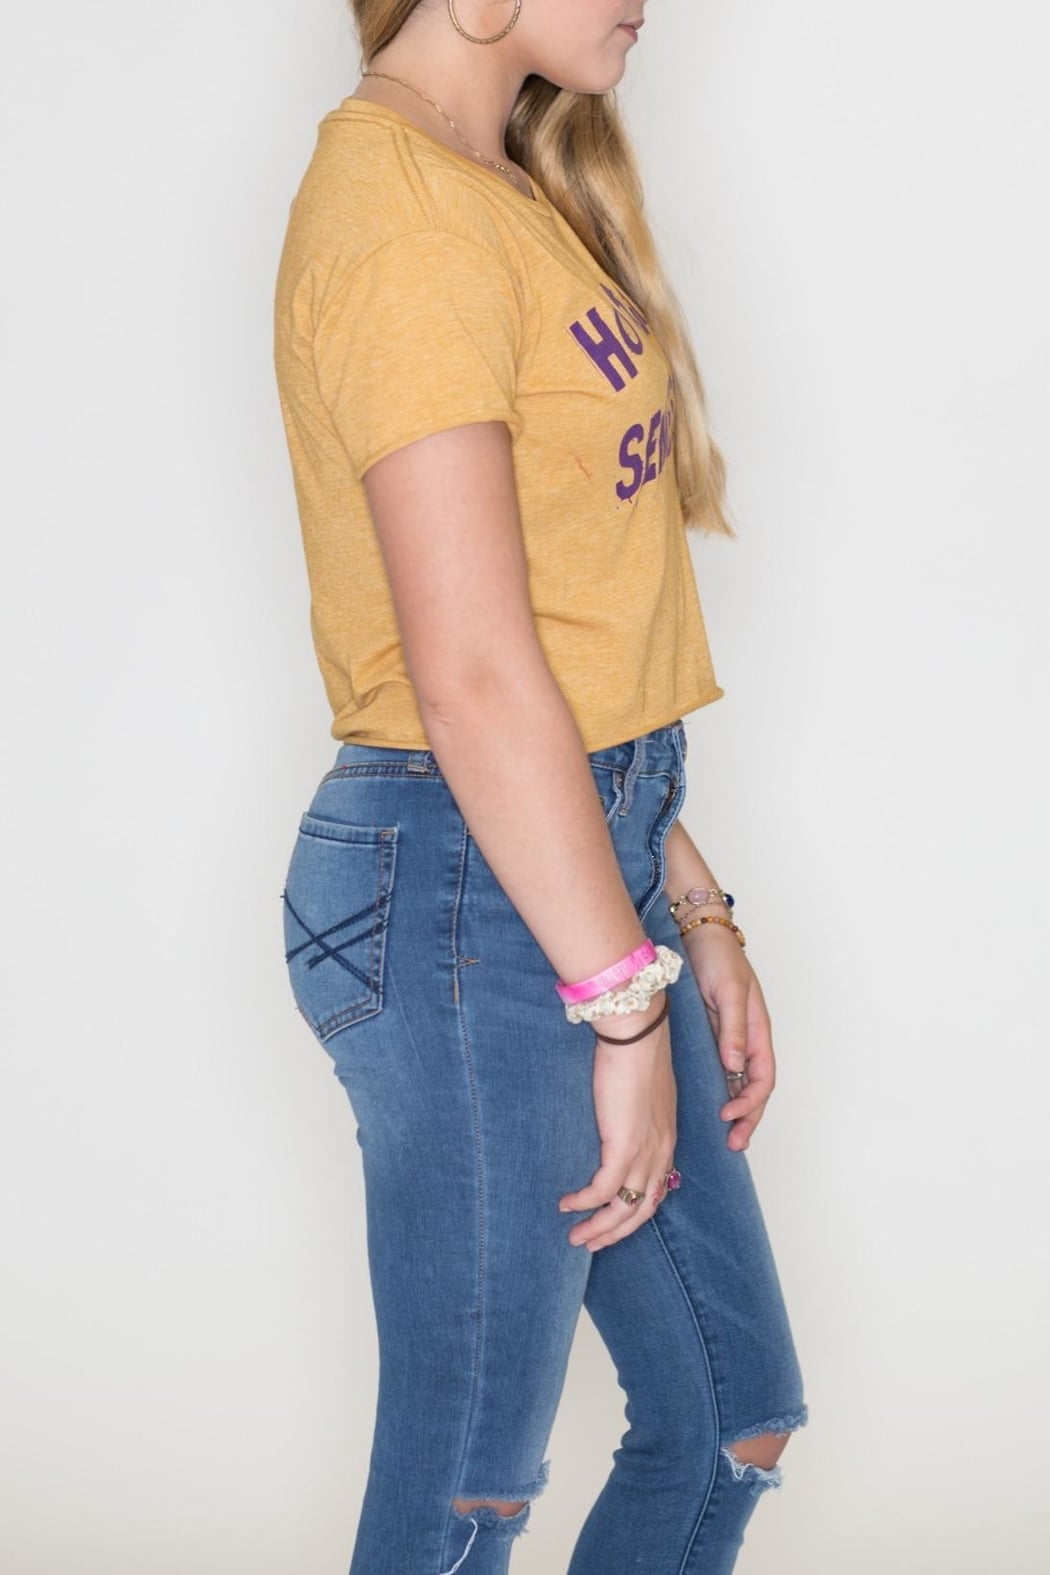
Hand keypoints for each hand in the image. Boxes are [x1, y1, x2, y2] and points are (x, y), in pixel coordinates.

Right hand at [557, 1001, 676, 1251]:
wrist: (636, 1035)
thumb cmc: (636, 1053)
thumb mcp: (643, 1092)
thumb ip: (635, 1113)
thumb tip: (617, 1120)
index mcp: (667, 1139)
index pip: (657, 1191)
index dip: (635, 1212)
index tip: (613, 1223)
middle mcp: (660, 1151)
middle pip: (642, 1209)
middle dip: (615, 1232)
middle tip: (590, 1242)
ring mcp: (644, 1151)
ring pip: (624, 1207)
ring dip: (598, 1227)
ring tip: (576, 1237)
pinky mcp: (623, 1145)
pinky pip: (603, 1189)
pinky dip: (584, 1202)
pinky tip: (566, 1204)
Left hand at [681, 927, 775, 1150]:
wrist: (699, 935)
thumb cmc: (718, 958)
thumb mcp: (727, 991)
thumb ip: (733, 1029)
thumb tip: (735, 1067)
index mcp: (758, 1031)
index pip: (763, 1078)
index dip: (750, 1102)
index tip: (729, 1116)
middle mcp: (748, 1039)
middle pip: (756, 1088)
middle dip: (749, 1118)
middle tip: (734, 1145)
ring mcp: (732, 1038)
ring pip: (741, 1083)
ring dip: (738, 1110)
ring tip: (728, 1136)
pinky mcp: (714, 1035)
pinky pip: (723, 1071)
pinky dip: (723, 1091)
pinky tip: (712, 1106)